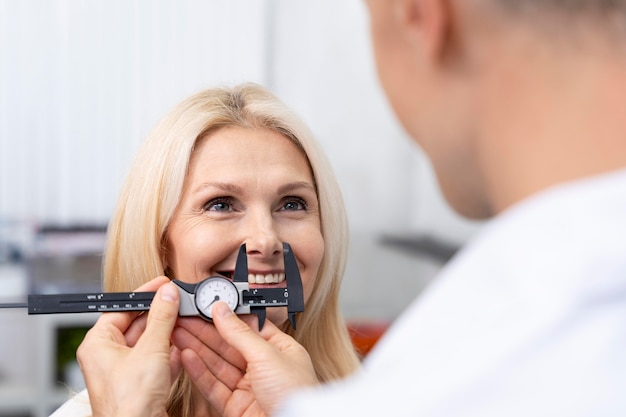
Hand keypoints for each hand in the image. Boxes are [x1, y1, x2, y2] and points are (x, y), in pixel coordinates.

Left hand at [76, 277, 181, 416]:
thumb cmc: (130, 402)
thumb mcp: (151, 350)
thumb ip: (162, 318)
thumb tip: (168, 295)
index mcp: (98, 344)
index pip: (120, 308)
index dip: (143, 294)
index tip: (162, 285)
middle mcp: (108, 357)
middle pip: (136, 324)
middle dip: (159, 314)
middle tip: (178, 301)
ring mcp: (124, 372)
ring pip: (149, 343)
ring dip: (168, 333)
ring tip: (185, 320)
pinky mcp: (140, 385)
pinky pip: (156, 361)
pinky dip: (170, 353)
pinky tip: (183, 346)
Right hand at [172, 302, 318, 416]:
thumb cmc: (295, 394)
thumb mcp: (268, 355)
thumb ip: (241, 333)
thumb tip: (223, 311)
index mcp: (280, 350)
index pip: (248, 327)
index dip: (225, 318)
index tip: (205, 307)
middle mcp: (264, 368)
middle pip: (229, 345)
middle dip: (205, 331)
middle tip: (183, 318)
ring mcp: (249, 388)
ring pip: (218, 364)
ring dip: (197, 348)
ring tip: (177, 333)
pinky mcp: (235, 407)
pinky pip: (214, 386)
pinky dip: (199, 371)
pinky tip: (187, 356)